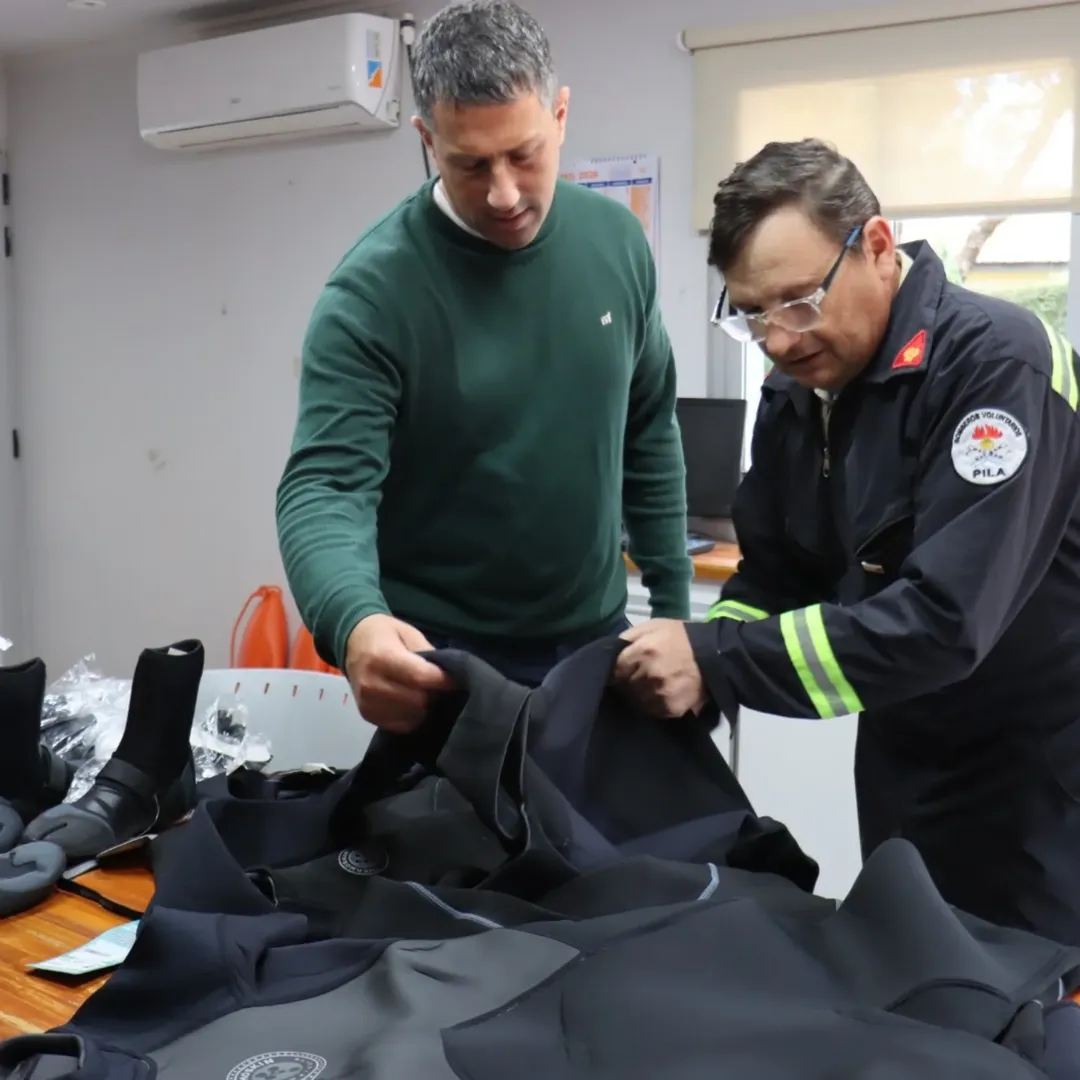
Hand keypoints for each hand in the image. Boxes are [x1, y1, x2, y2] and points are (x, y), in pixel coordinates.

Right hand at [344, 614, 454, 732]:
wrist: (352, 642)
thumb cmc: (385, 635)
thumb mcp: (409, 634)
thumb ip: (428, 655)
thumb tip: (449, 676)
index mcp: (382, 658)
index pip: (419, 677)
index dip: (442, 681)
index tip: (457, 680)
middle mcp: (371, 683)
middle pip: (417, 700)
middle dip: (434, 695)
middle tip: (440, 687)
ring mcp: (367, 703)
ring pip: (411, 716)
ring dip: (425, 708)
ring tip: (427, 694)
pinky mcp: (367, 716)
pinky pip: (401, 725)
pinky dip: (413, 717)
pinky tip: (413, 704)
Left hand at [613, 619, 706, 718]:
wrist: (715, 654)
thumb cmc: (680, 637)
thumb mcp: (653, 626)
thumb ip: (628, 638)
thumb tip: (609, 652)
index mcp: (644, 651)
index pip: (615, 670)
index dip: (616, 670)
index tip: (620, 670)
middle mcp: (650, 675)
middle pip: (624, 687)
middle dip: (626, 682)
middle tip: (634, 677)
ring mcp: (661, 693)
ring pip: (635, 701)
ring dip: (636, 695)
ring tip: (646, 686)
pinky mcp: (672, 708)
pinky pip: (650, 711)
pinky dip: (650, 704)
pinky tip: (657, 695)